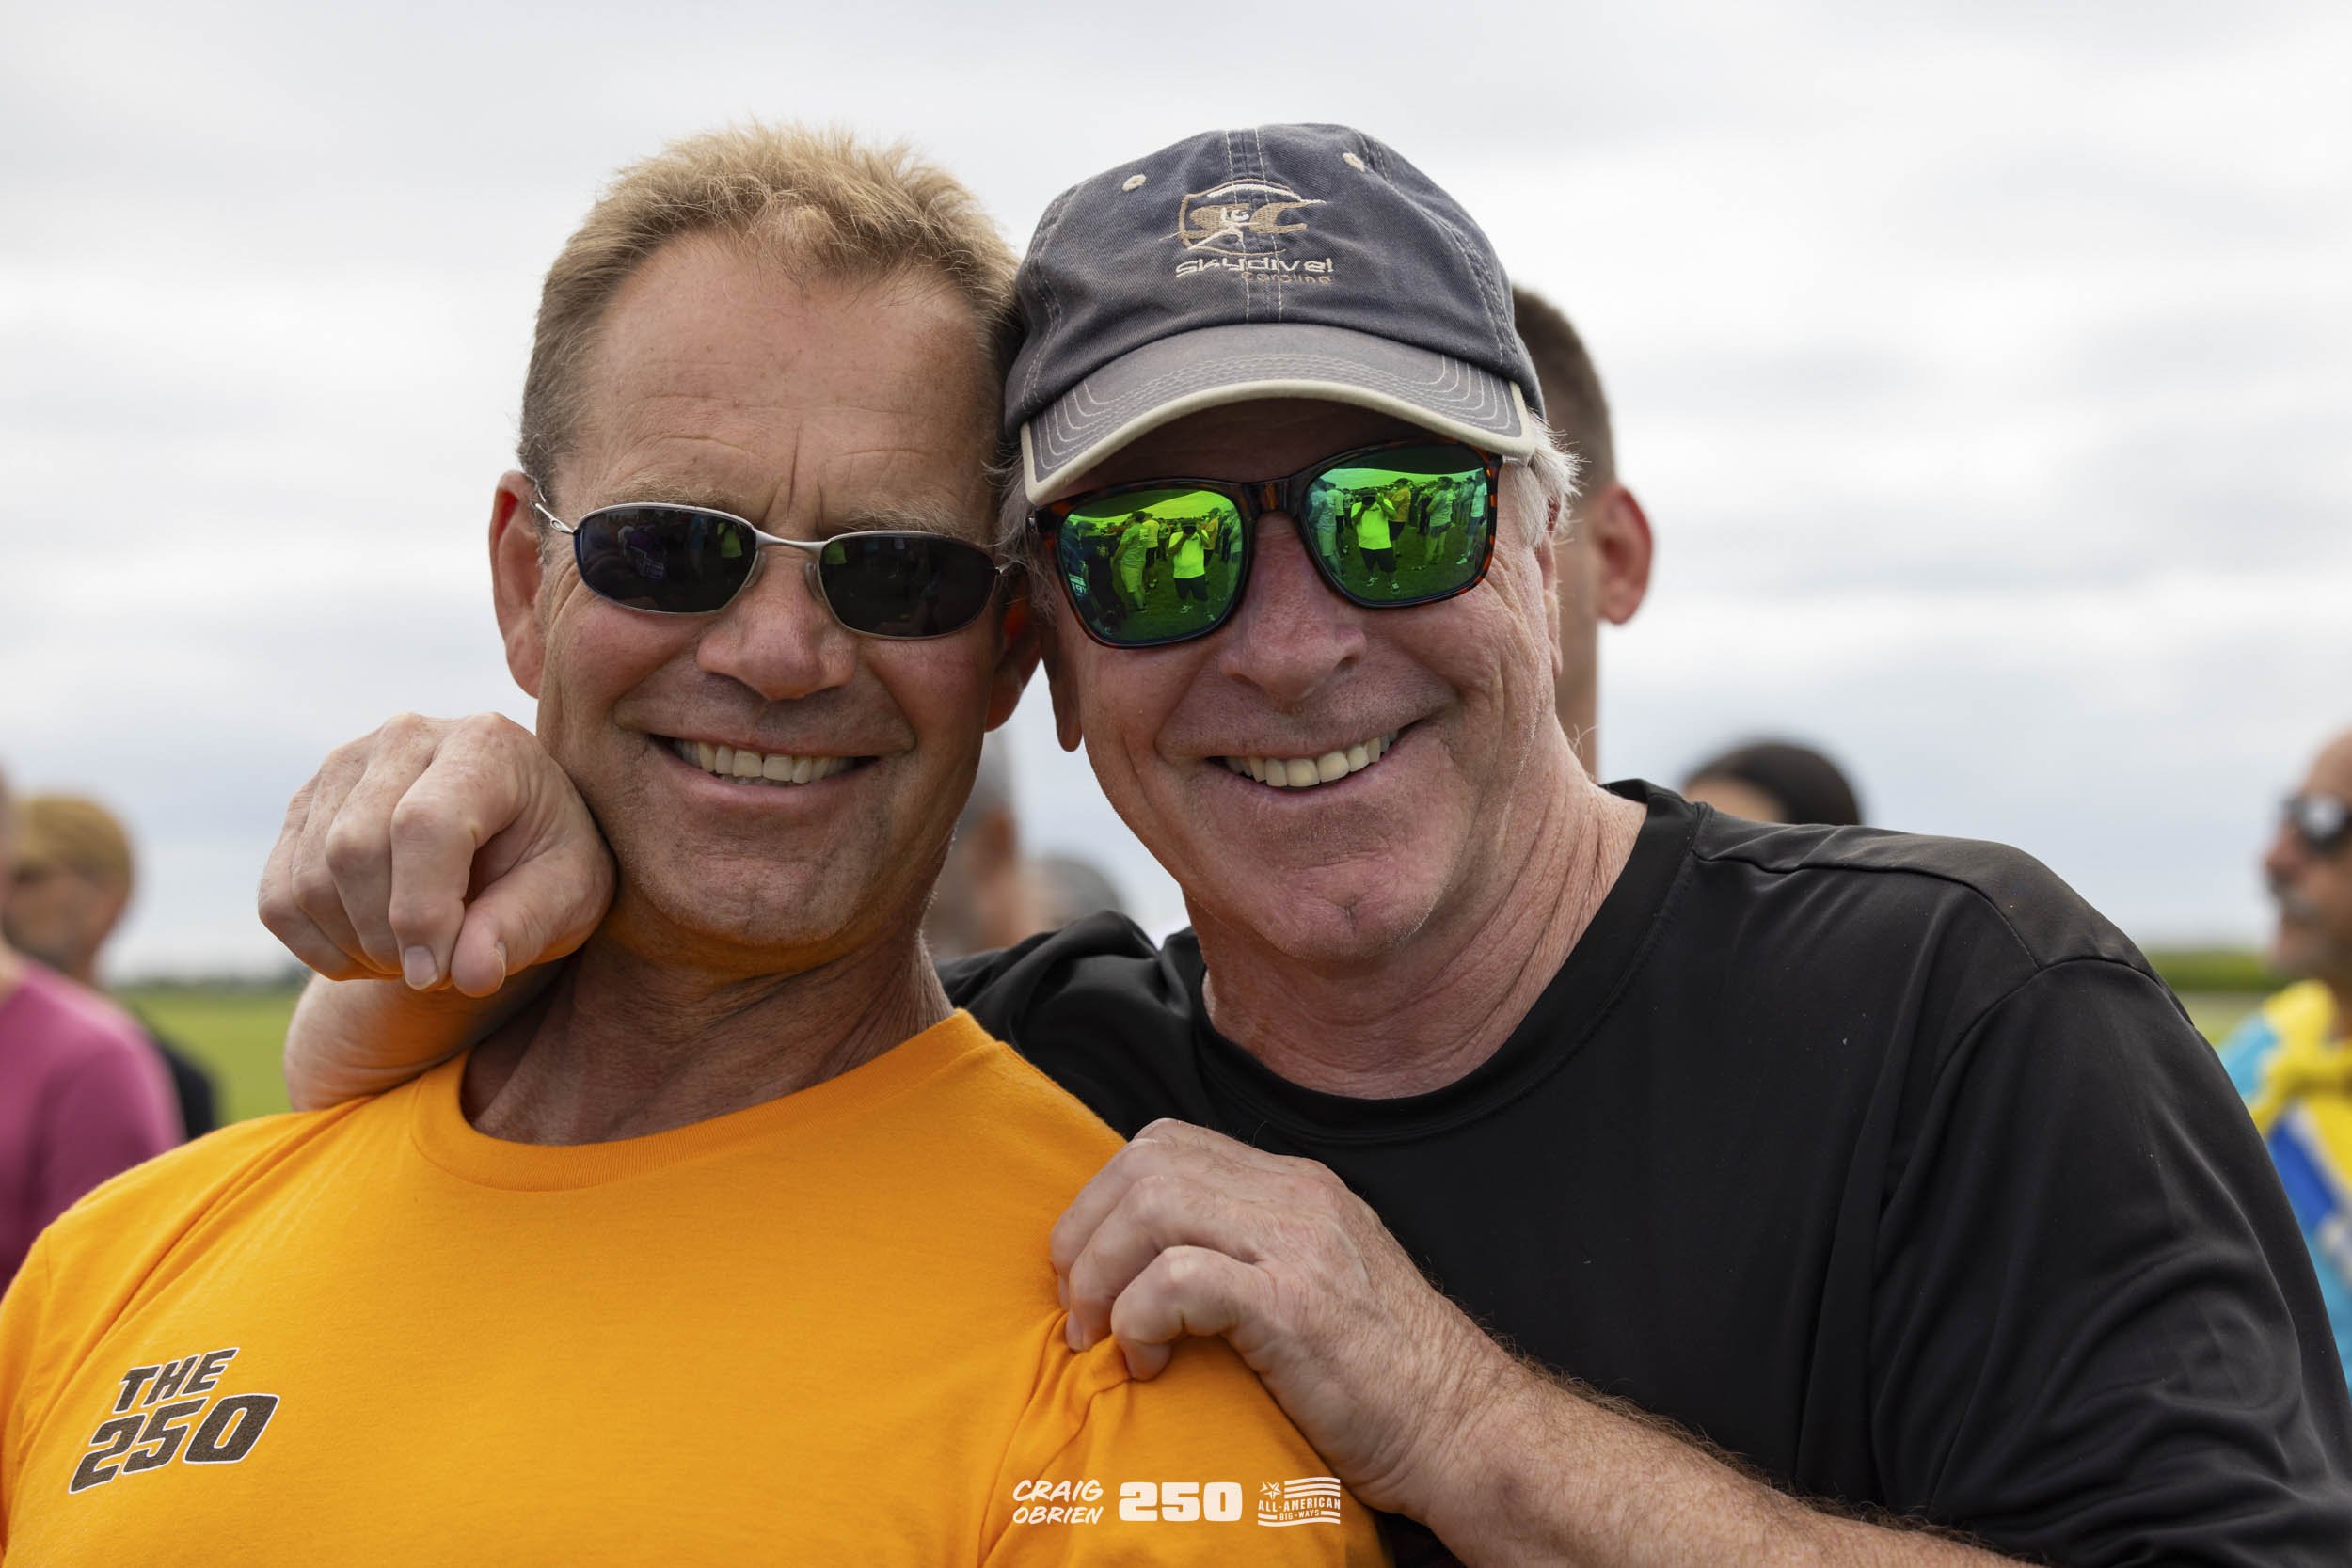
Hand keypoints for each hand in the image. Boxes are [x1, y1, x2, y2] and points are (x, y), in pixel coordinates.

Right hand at [258, 712, 613, 995]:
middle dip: (387, 936)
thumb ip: (525, 926)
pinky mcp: (306, 809)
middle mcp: (405, 737)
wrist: (513, 844)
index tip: (439, 976)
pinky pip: (279, 898)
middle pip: (354, 849)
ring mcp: (343, 768)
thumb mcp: (571, 895)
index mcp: (484, 744)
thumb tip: (468, 972)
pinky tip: (372, 953)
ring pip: (309, 879)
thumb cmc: (550, 866)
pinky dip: (317, 948)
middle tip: (434, 972)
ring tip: (413, 960)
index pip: (425, 824)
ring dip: (355, 947)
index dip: (422, 911)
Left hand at [1051, 1119, 1515, 1518]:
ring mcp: (1299, 1244)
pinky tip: (1146, 1359)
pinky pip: (1179, 1276)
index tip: (1088, 1270)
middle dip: (1087, 1232)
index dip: (1104, 1199)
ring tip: (1101, 1336)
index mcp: (1297, 1186)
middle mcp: (1297, 1197)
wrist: (1464, 1429)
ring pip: (1152, 1204)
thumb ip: (1249, 1252)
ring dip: (1102, 1273)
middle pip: (1147, 1161)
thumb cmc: (1384, 1379)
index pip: (1167, 1143)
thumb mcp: (1315, 1283)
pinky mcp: (1295, 1305)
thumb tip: (1150, 1265)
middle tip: (1079, 1307)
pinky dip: (1138, 1315)